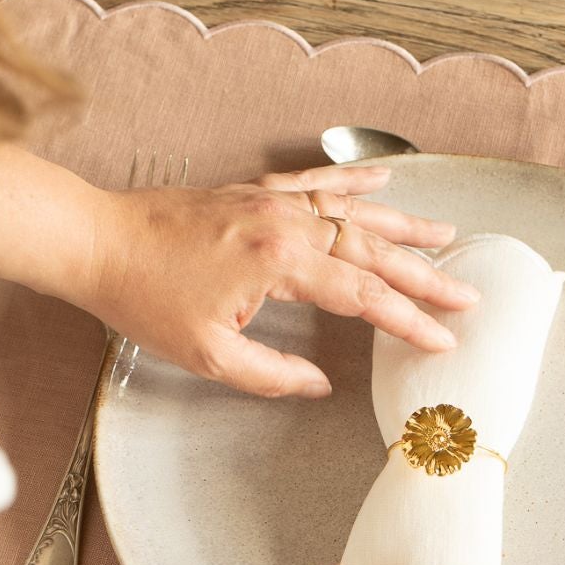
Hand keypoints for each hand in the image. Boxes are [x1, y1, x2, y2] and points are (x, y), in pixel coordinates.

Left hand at [90, 163, 475, 398]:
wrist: (98, 241)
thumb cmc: (144, 297)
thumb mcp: (207, 355)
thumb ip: (271, 373)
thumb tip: (318, 383)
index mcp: (280, 263)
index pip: (363, 296)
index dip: (408, 320)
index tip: (443, 339)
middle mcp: (284, 223)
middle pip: (371, 250)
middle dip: (424, 274)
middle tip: (466, 293)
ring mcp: (271, 201)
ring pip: (353, 211)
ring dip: (403, 225)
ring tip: (447, 234)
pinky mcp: (253, 191)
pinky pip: (316, 181)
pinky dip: (353, 180)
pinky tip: (383, 180)